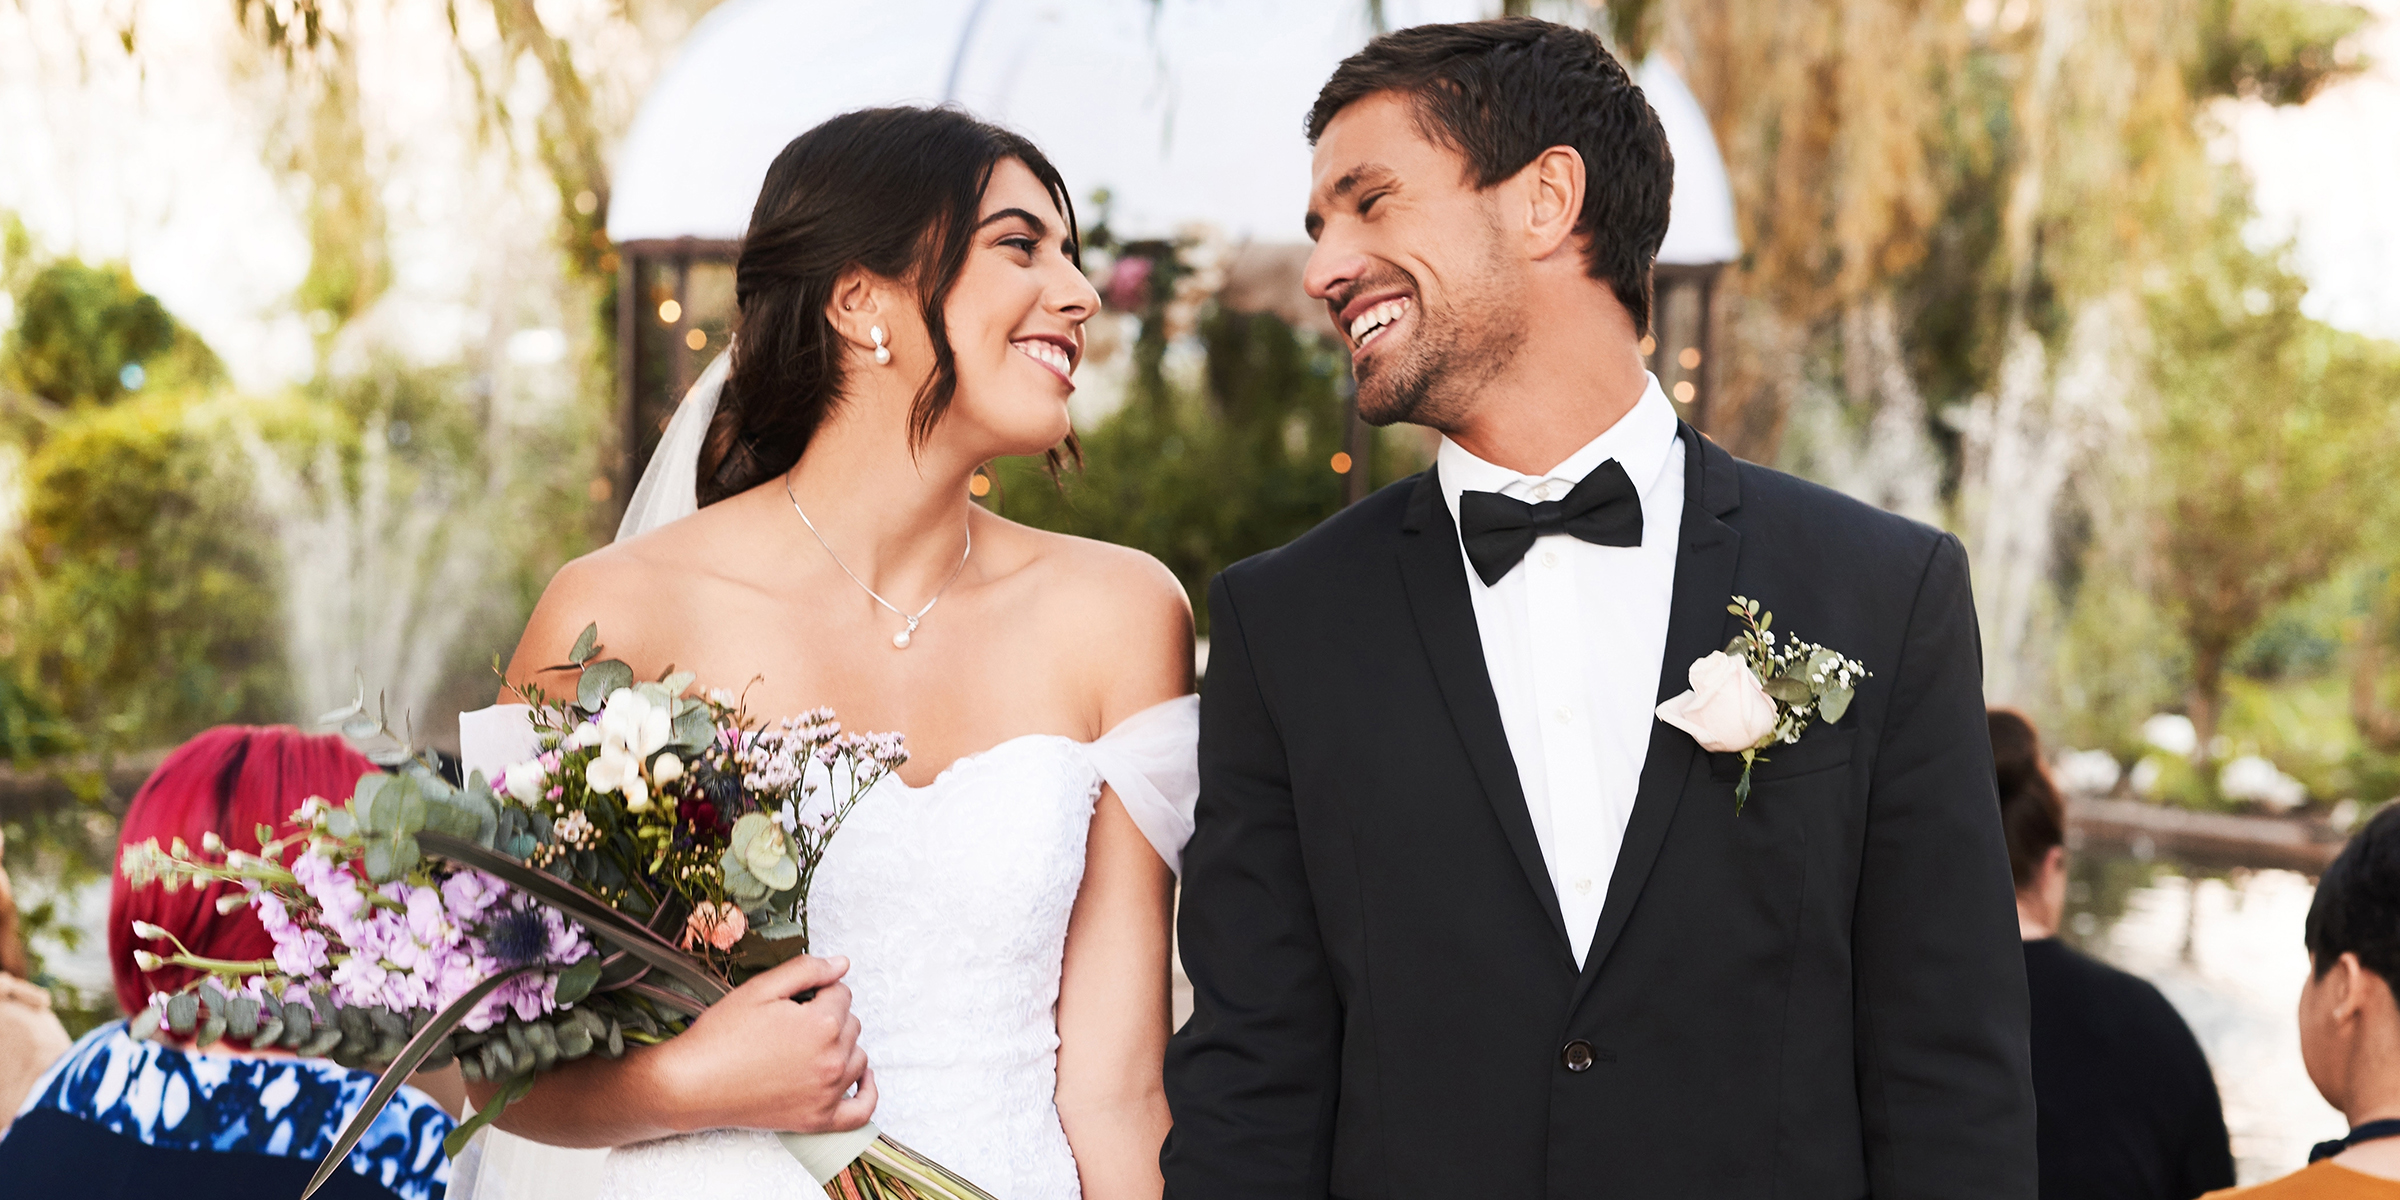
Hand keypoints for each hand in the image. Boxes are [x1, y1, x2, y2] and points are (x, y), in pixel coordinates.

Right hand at [658, 954, 876, 1134]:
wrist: (691, 1085)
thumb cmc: (721, 1036)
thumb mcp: (760, 989)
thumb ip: (807, 970)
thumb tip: (843, 963)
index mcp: (822, 1024)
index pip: (842, 993)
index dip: (819, 990)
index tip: (795, 999)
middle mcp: (832, 1060)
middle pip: (852, 1024)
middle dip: (829, 1016)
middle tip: (792, 1023)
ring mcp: (827, 1094)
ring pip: (858, 1058)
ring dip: (842, 1047)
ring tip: (807, 1046)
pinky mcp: (817, 1120)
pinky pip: (861, 1111)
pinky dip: (866, 1093)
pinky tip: (860, 1078)